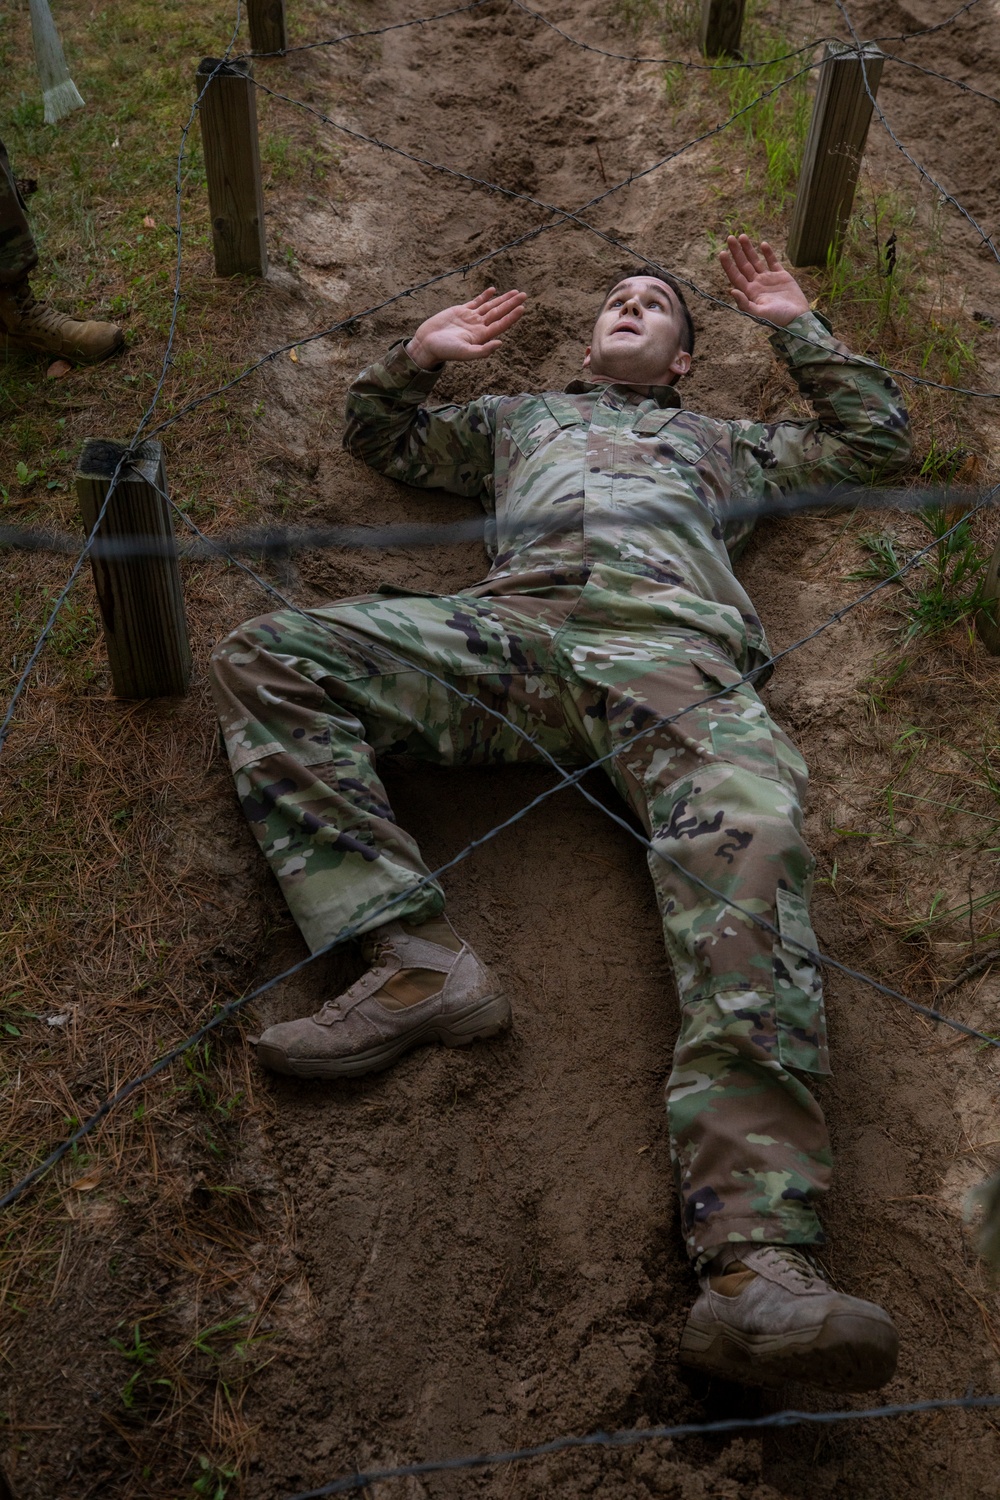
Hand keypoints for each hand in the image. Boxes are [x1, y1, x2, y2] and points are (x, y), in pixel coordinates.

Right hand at [406, 287, 526, 368]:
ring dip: (502, 299)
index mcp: (481, 336)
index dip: (512, 316)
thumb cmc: (445, 350)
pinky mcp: (461, 311)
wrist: (427, 343)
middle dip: (511, 304)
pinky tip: (493, 290)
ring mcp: (470, 318)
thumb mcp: (464, 352)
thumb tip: (500, 343)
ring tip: (515, 292)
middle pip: (499, 312)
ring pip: (490, 306)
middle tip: (524, 295)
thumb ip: (483, 351)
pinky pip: (476, 302)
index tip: (522, 307)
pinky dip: (485, 296)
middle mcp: (478, 326)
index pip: (501, 324)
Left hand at [719, 234, 809, 326]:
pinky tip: (762, 244)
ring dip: (748, 249)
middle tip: (729, 238)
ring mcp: (768, 279)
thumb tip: (732, 291)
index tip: (722, 253)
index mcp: (750, 293)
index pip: (735, 276)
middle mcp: (756, 284)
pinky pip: (772, 262)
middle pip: (743, 265)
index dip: (728, 265)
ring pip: (755, 261)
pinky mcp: (781, 276)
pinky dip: (768, 253)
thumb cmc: (778, 319)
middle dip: (736, 252)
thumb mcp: (760, 314)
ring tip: (742, 236)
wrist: (798, 319)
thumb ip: (745, 304)